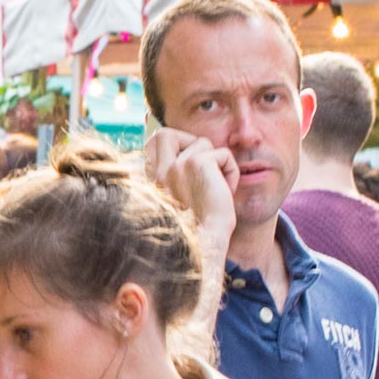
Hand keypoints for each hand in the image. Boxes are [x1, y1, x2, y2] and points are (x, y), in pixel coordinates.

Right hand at [142, 125, 237, 268]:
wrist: (204, 245)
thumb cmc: (194, 229)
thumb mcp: (175, 200)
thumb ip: (172, 177)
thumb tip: (184, 155)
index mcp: (147, 181)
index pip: (152, 143)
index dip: (170, 145)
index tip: (185, 165)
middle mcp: (157, 172)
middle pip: (164, 133)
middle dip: (187, 142)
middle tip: (203, 167)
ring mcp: (174, 166)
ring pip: (202, 142)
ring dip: (216, 162)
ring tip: (216, 187)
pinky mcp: (197, 163)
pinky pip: (222, 153)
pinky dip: (231, 171)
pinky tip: (225, 193)